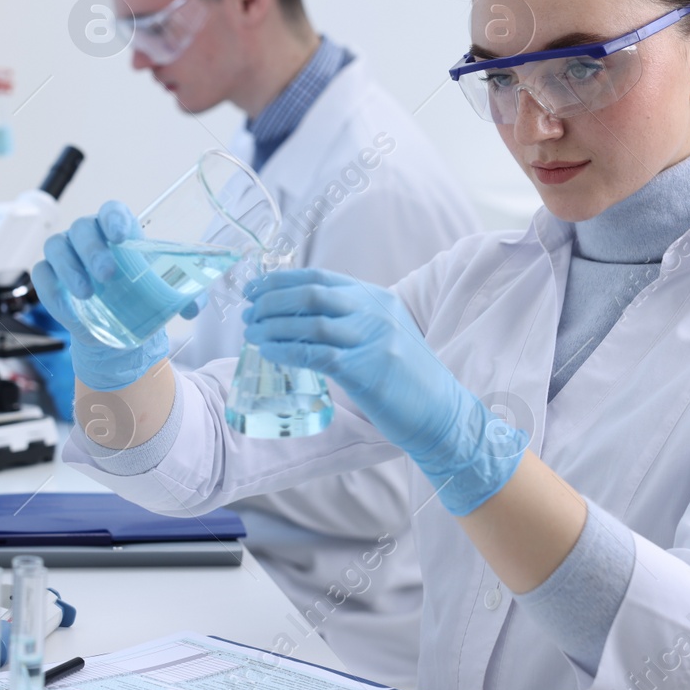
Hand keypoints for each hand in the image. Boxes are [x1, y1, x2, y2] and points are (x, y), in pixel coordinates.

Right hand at [32, 200, 198, 389]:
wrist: (118, 328)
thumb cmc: (140, 297)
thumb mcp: (164, 295)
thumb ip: (183, 297)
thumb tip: (194, 307)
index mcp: (118, 230)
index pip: (112, 210)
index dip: (112, 217)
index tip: (119, 235)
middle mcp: (88, 236)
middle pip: (82, 228)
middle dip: (92, 249)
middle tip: (107, 275)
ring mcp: (65, 254)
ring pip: (56, 247)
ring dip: (69, 269)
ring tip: (87, 294)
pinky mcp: (50, 278)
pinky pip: (42, 276)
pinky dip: (52, 292)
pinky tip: (69, 310)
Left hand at [241, 268, 527, 514]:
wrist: (441, 412)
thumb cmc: (406, 378)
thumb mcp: (384, 334)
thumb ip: (351, 319)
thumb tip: (298, 315)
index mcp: (378, 298)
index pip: (320, 277)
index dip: (281, 281)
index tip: (255, 289)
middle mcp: (375, 312)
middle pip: (310, 294)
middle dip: (271, 300)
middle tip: (248, 313)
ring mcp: (372, 339)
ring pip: (309, 322)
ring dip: (272, 326)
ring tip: (252, 334)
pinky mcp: (366, 370)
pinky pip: (315, 355)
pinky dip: (286, 351)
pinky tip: (269, 353)